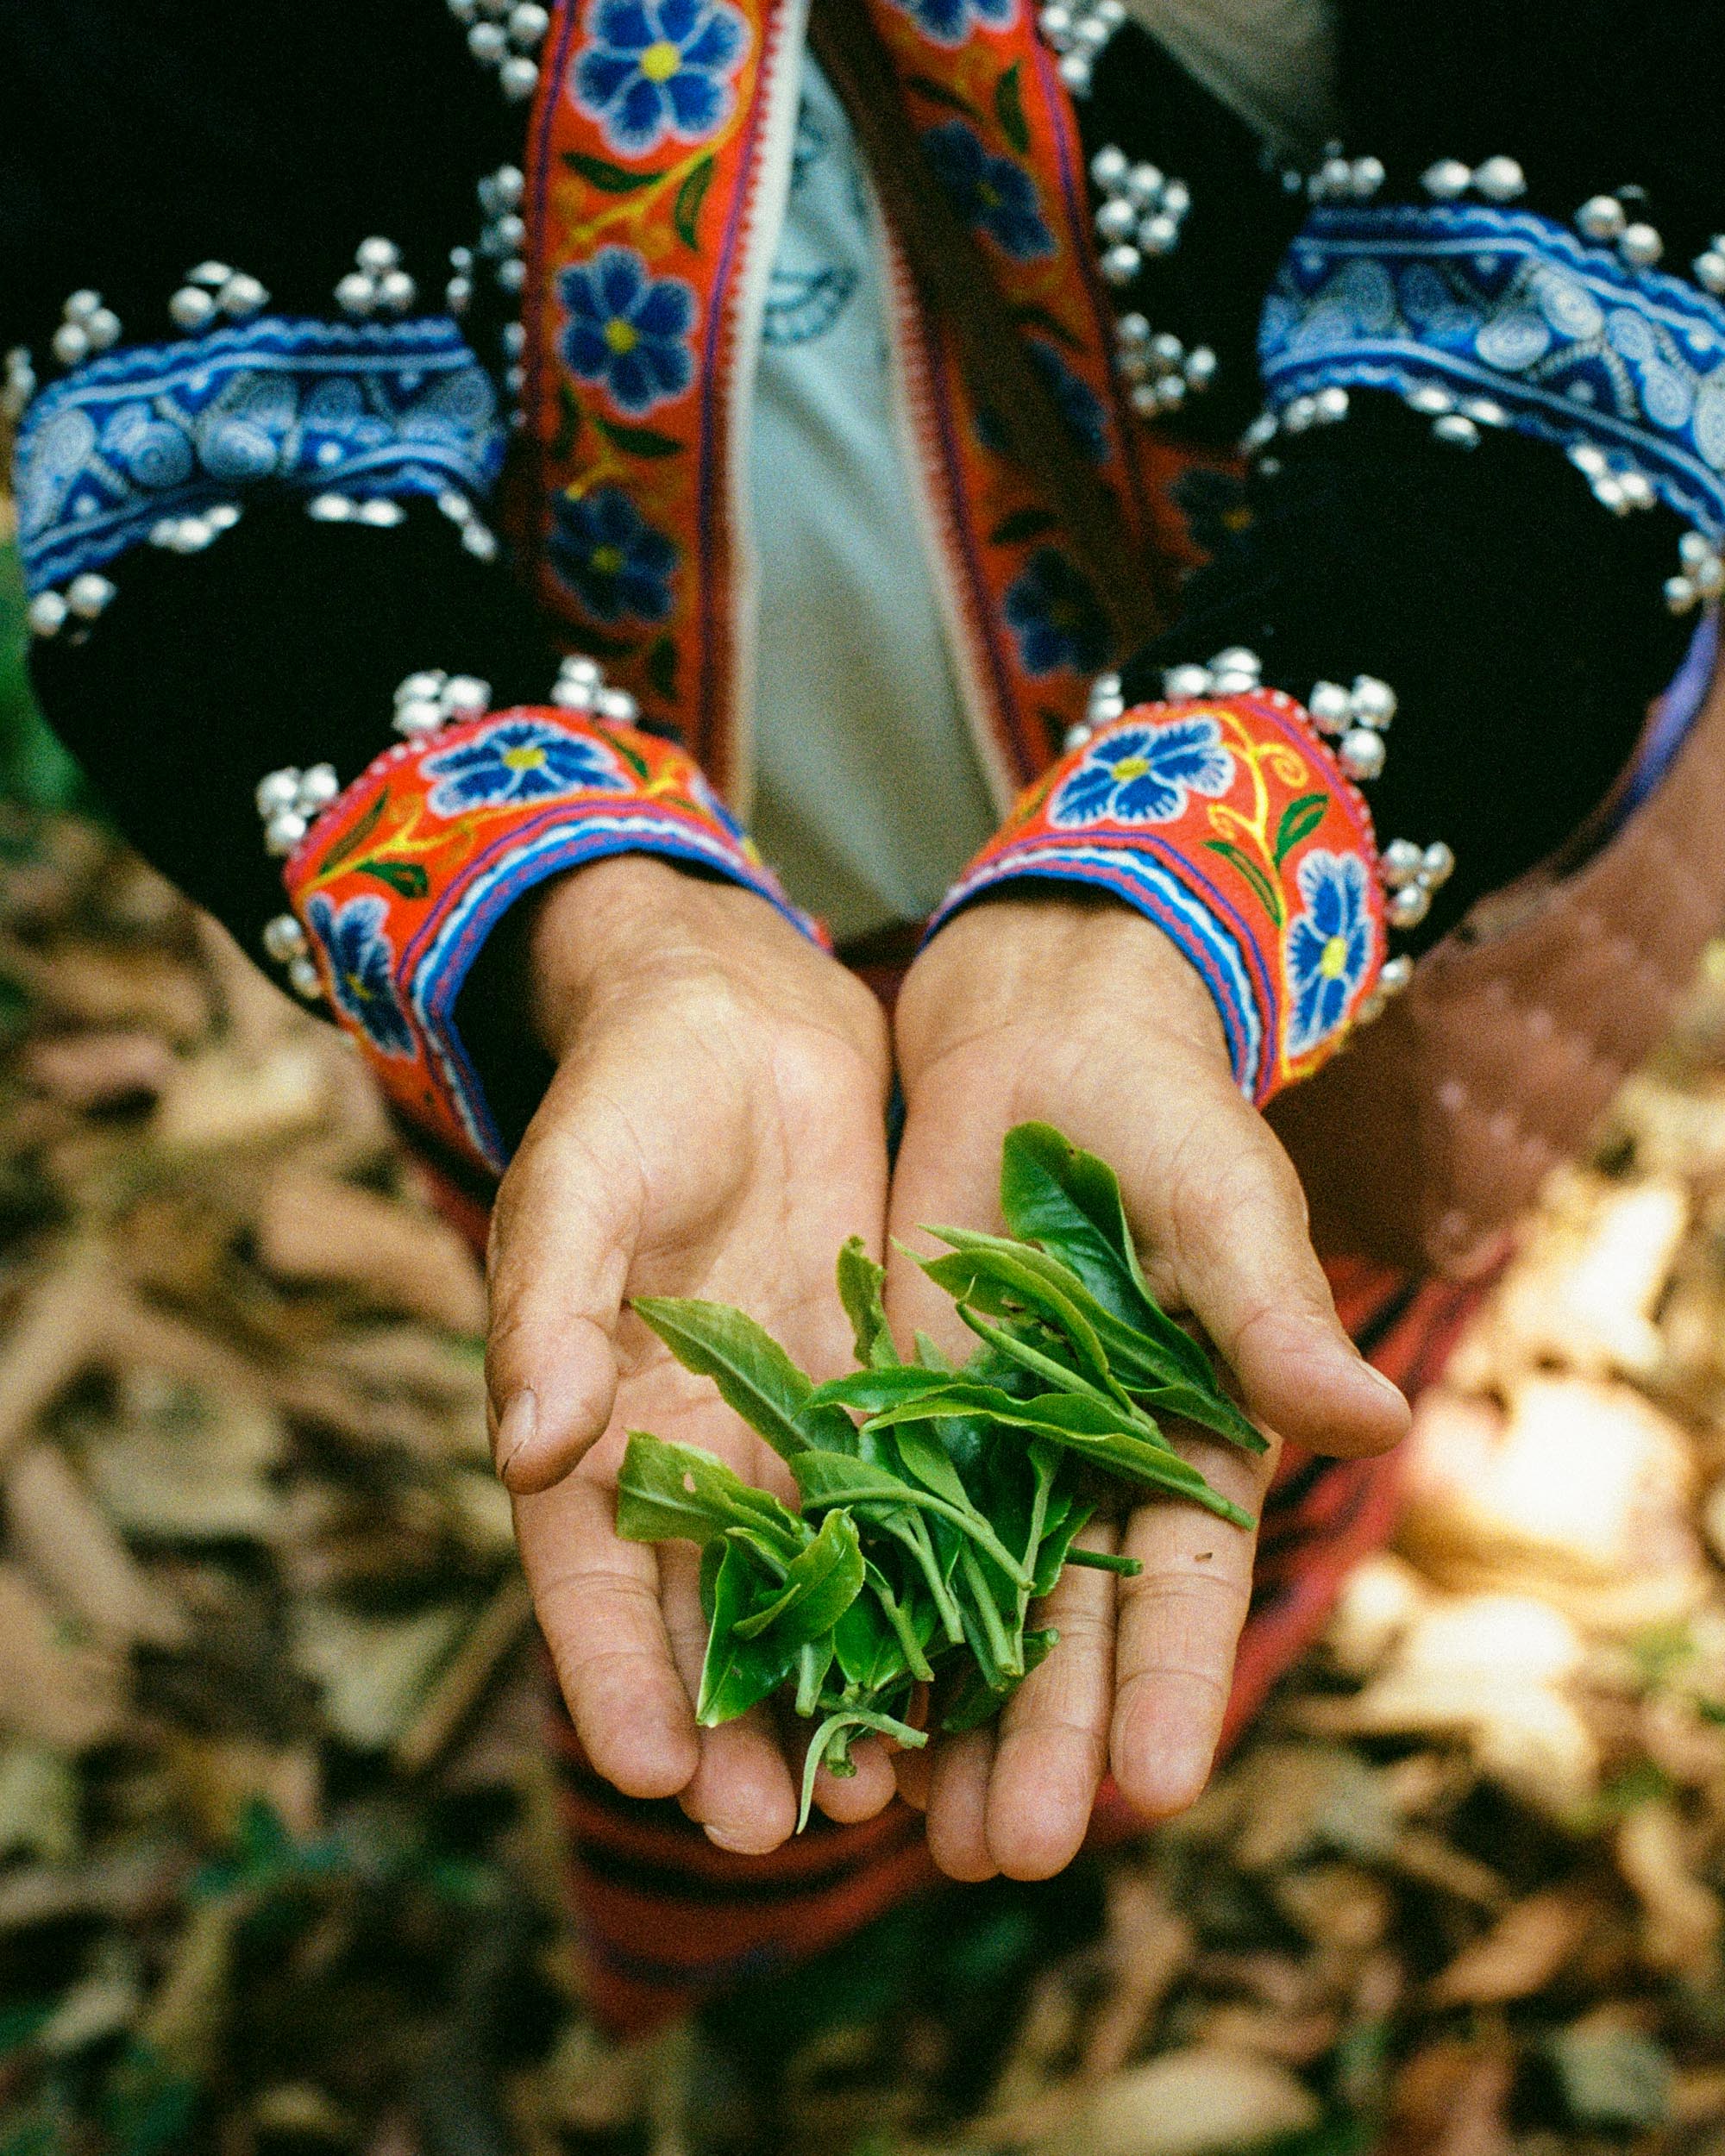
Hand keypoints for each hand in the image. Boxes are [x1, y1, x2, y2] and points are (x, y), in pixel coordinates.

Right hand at [486, 856, 899, 1850]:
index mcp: (588, 1418)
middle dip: (732, 1724)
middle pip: (702, 1615)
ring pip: (810, 1587)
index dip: (611, 1674)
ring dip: (836, 1686)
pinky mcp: (878, 1388)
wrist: (738, 1020)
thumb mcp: (579, 1189)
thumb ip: (548, 1312)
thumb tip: (524, 1450)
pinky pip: (903, 1504)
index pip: (587, 1576)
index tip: (647, 1770)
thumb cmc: (629, 1096)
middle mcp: (688, 1451)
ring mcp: (786, 1428)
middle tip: (777, 1827)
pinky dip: (923, 1587)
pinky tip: (968, 1662)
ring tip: (880, 1790)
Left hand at [885, 889, 1409, 1880]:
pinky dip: (854, 1612)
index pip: (1184, 1584)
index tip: (1156, 1788)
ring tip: (916, 1830)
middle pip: (1066, 1629)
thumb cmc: (1163, 1118)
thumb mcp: (1223, 1205)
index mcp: (1191, 1439)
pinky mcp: (893, 1418)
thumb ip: (1271, 1312)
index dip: (1170, 1683)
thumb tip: (1372, 1417)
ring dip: (945, 1717)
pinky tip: (823, 1697)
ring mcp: (986, 1454)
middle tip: (1008, 1856)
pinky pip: (871, 1528)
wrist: (1042, 1049)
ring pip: (965, 1609)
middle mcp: (1088, 1473)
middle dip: (1043, 1741)